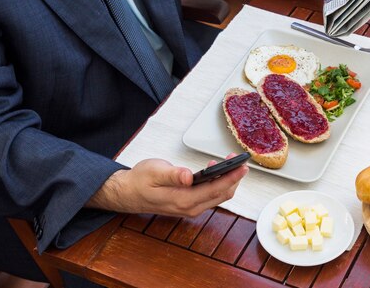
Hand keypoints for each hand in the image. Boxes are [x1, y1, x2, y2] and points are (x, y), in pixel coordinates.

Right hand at [87, 153, 247, 216]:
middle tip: (238, 160)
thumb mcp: (154, 172)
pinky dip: (218, 183)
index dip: (231, 177)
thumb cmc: (139, 181)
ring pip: (218, 196)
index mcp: (183, 200)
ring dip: (227, 180)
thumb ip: (173, 174)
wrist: (128, 193)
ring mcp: (190, 208)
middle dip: (233, 177)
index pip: (215, 189)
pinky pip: (210, 195)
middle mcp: (190, 208)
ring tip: (229, 162)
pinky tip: (216, 171)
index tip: (242, 166)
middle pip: (222, 195)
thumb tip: (188, 176)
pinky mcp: (189, 204)